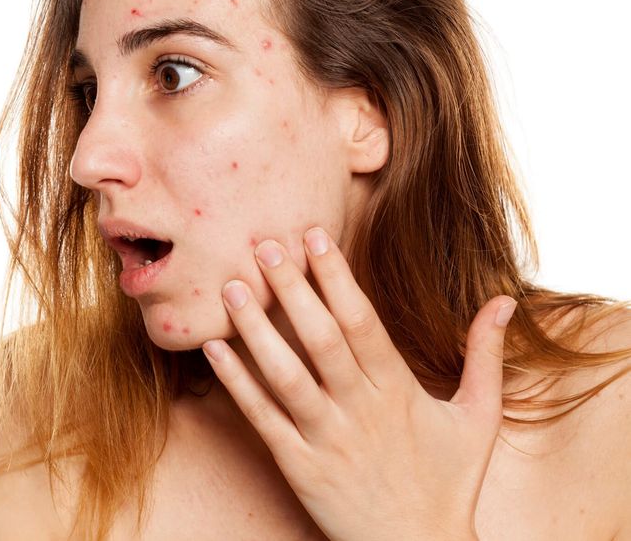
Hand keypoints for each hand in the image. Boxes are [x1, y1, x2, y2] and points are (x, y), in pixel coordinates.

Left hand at [202, 227, 513, 540]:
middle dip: (292, 288)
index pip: (362, 322)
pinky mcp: (300, 467)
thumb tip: (503, 302)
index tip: (314, 235)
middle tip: (262, 243)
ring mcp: (328, 439)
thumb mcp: (479, 418)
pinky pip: (263, 419)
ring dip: (256, 329)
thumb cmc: (449, 482)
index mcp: (399, 390)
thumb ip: (485, 357)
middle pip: (321, 339)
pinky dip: (237, 384)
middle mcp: (361, 410)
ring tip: (230, 287)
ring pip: (286, 375)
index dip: (336, 277)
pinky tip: (215, 349)